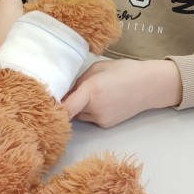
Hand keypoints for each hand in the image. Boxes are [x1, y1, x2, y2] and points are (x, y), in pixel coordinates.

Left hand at [62, 58, 181, 127]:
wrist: (150, 85)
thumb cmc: (124, 71)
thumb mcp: (98, 68)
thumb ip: (79, 81)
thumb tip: (66, 92)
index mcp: (91, 90)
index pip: (65, 107)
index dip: (53, 108)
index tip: (43, 104)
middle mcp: (94, 109)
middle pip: (70, 110)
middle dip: (68, 101)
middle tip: (71, 89)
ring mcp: (101, 120)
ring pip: (79, 115)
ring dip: (78, 107)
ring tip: (92, 93)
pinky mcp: (106, 125)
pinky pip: (90, 118)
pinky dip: (90, 110)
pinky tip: (103, 100)